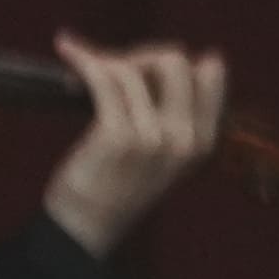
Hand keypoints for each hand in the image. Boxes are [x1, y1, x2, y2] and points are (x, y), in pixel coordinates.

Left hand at [40, 35, 230, 258]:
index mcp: (203, 140)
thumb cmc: (116, 186)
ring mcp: (152, 138)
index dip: (175, 60)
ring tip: (85, 67)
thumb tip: (191, 57)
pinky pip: (103, 80)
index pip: (211, 73)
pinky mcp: (117, 138)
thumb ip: (176, 114)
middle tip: (113, 68)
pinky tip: (68, 50)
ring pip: (132, 69)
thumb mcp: (163, 155)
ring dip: (104, 61)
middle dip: (140, 55)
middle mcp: (184, 138)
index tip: (144, 68)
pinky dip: (83, 60)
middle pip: (174, 61)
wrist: (85, 229)